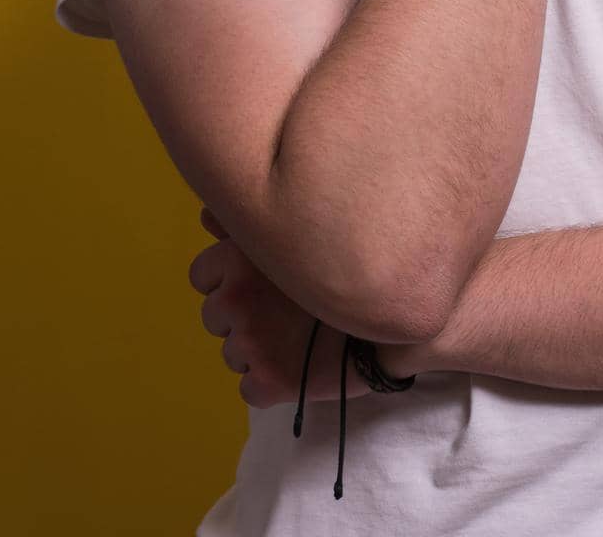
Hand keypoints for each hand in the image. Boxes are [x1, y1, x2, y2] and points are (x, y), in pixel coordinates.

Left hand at [187, 206, 422, 406]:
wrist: (400, 310)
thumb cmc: (353, 258)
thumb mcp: (299, 223)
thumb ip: (251, 217)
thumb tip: (207, 214)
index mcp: (241, 258)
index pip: (202, 274)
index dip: (229, 279)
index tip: (261, 283)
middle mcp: (238, 298)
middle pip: (214, 315)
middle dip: (242, 316)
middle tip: (283, 311)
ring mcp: (251, 344)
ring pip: (232, 353)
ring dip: (256, 348)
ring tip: (297, 335)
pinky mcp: (269, 383)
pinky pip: (251, 388)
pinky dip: (270, 382)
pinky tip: (299, 364)